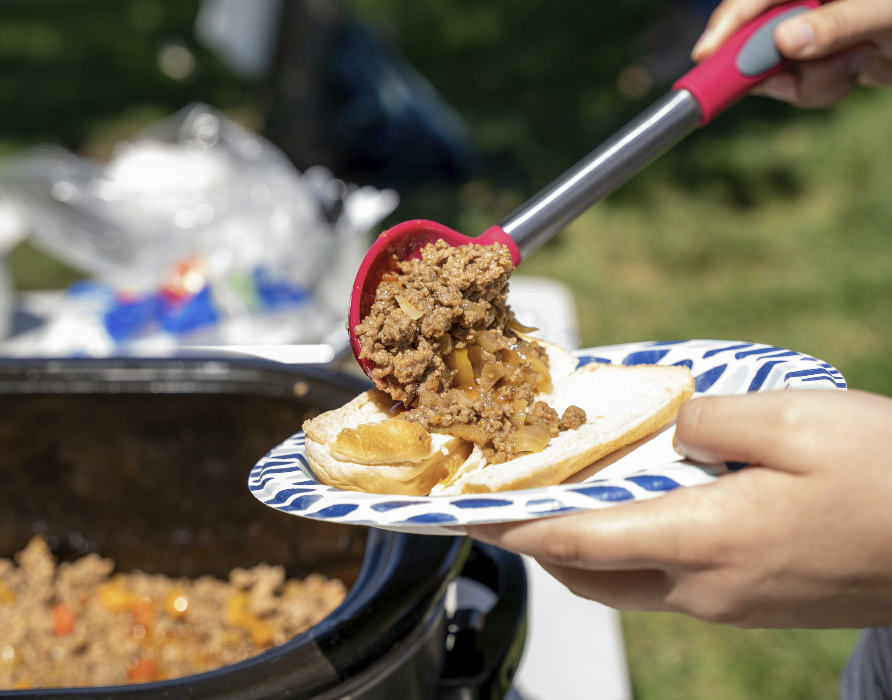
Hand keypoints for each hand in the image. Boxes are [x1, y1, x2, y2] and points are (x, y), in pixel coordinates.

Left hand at [466, 389, 891, 627]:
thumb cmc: (889, 478)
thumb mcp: (794, 421)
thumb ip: (709, 420)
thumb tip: (671, 429)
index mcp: (704, 541)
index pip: (576, 539)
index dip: (512, 526)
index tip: (467, 515)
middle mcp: (706, 588)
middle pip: (590, 574)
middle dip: (538, 543)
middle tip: (508, 504)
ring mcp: (731, 604)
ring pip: (627, 583)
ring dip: (584, 547)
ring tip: (566, 500)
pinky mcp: (755, 603)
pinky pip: (668, 582)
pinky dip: (632, 550)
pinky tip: (642, 510)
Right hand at [692, 0, 891, 106]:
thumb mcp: (887, 11)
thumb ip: (838, 22)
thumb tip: (786, 41)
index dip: (729, 23)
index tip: (707, 56)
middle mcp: (812, 1)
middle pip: (758, 35)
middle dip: (773, 63)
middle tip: (783, 79)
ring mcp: (818, 30)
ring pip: (780, 67)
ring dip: (811, 80)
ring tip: (855, 65)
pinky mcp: (828, 57)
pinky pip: (803, 84)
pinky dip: (824, 89)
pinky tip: (859, 71)